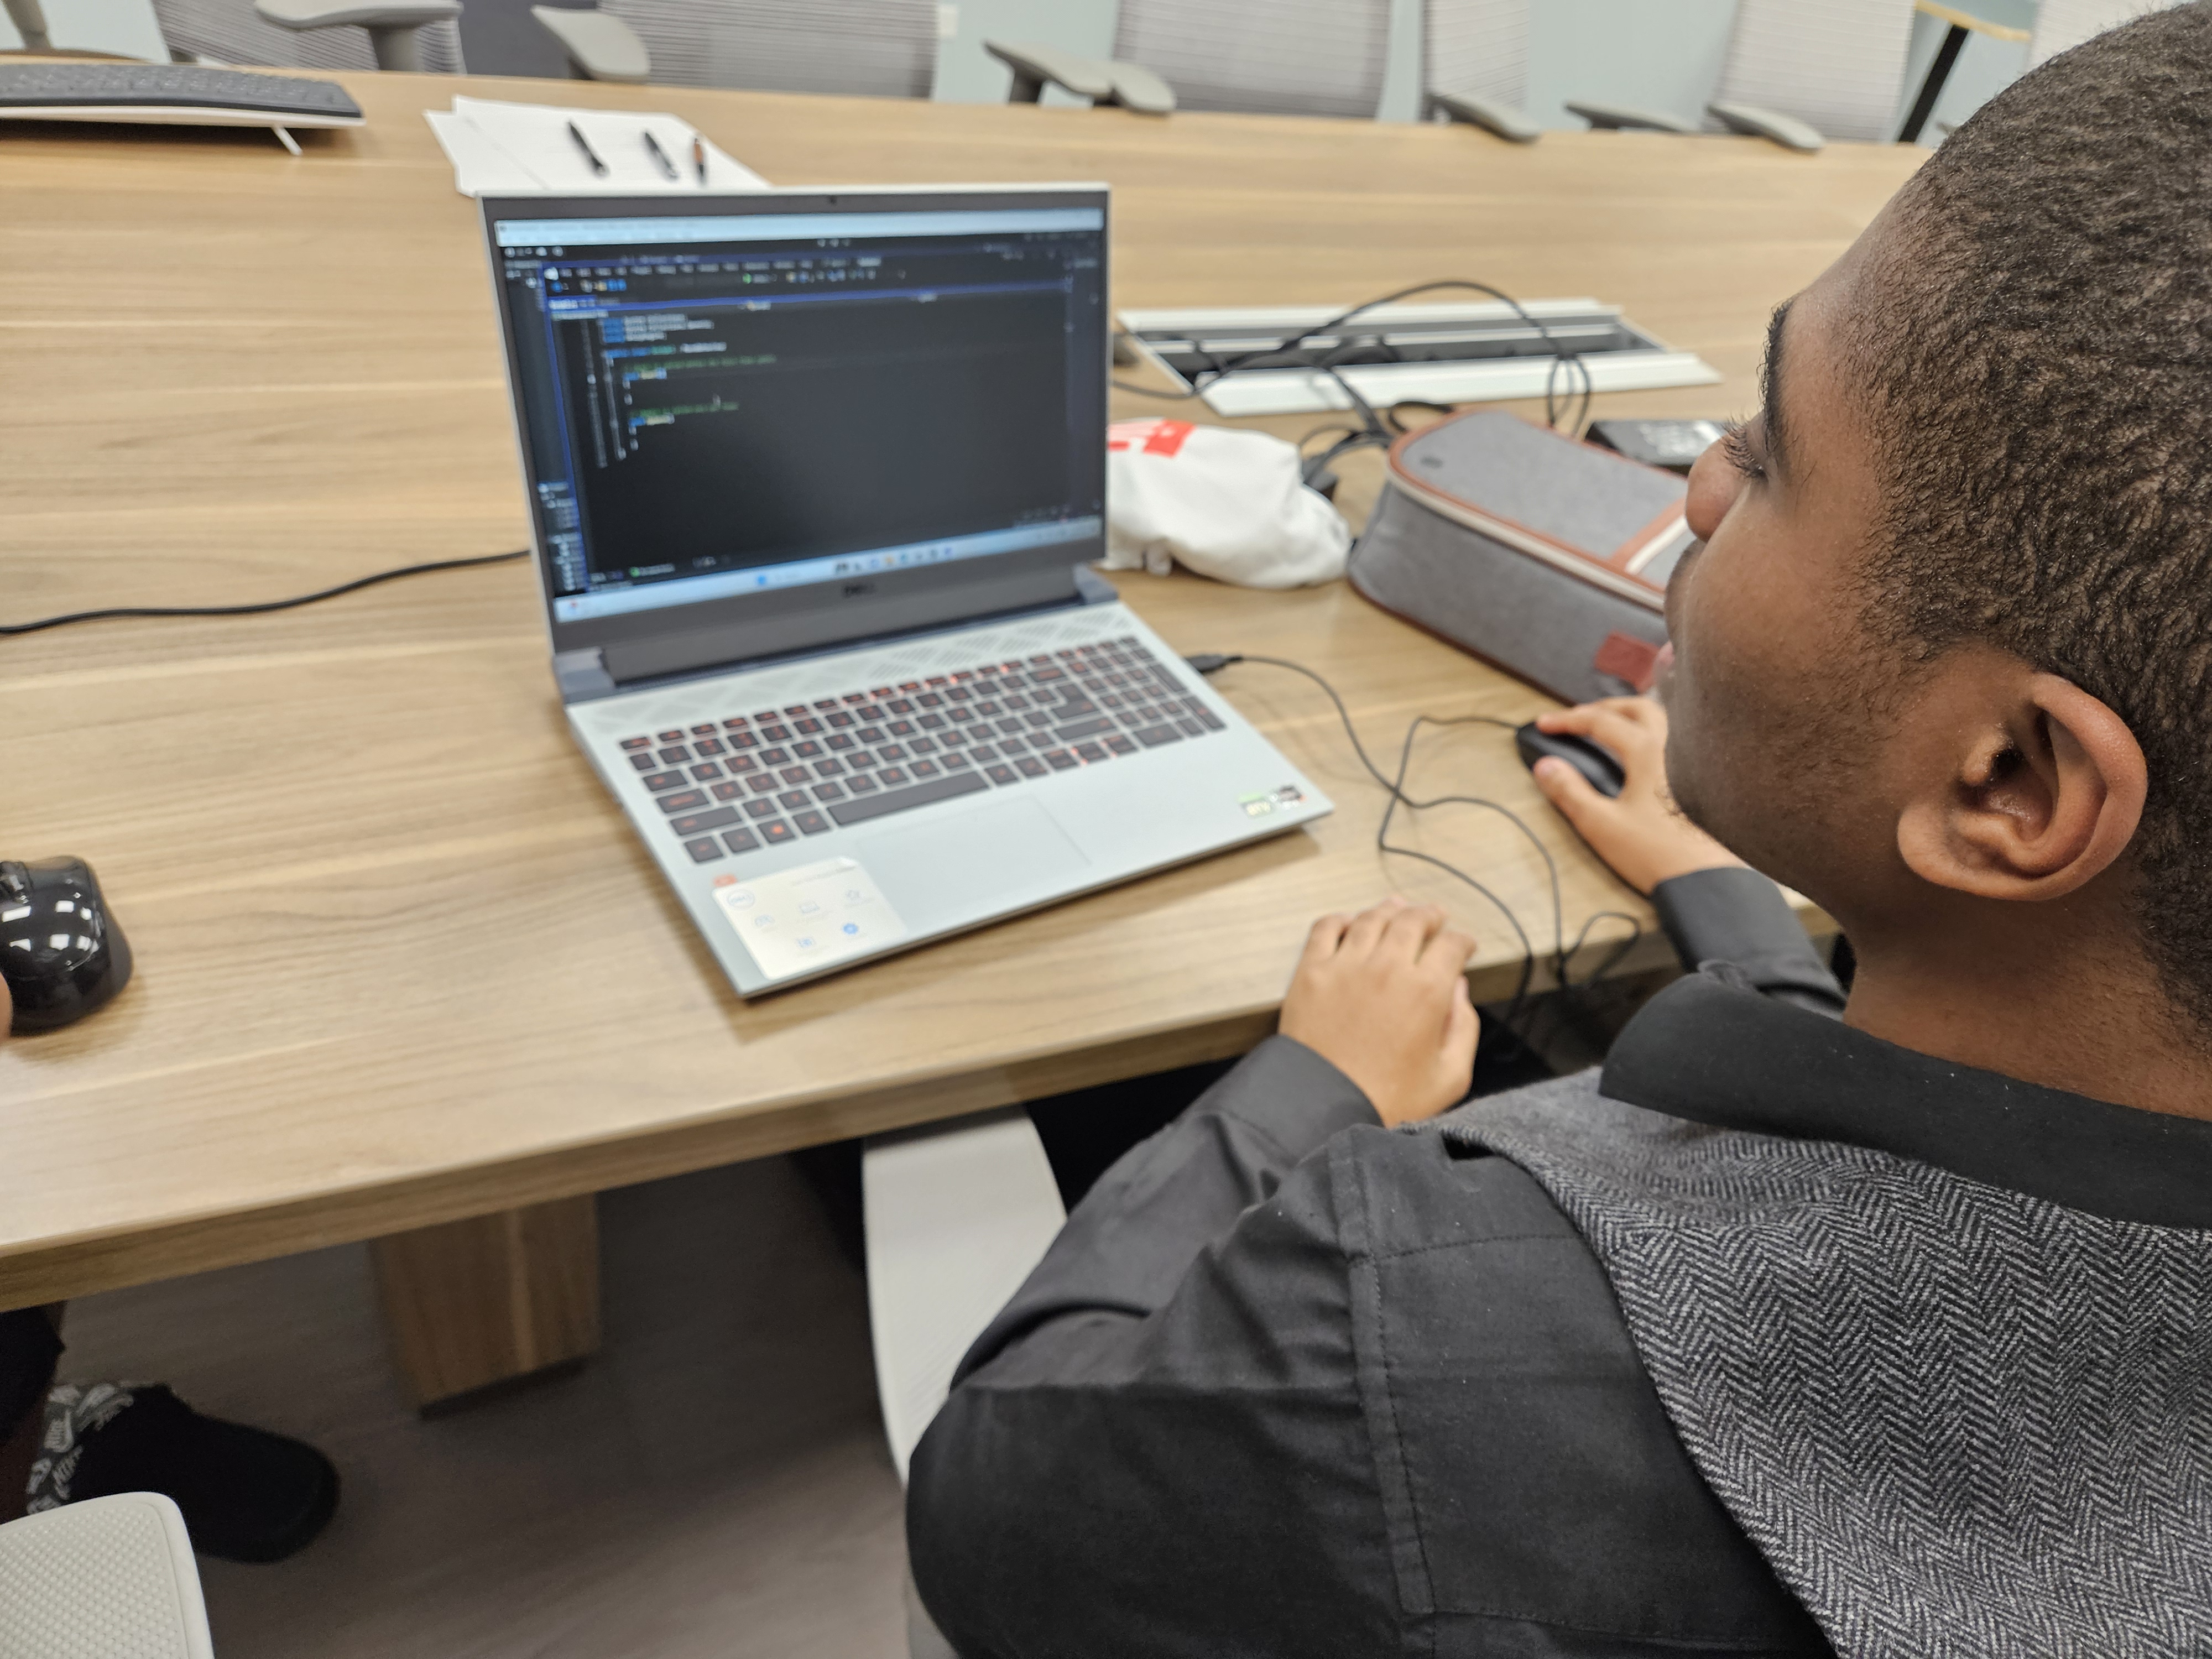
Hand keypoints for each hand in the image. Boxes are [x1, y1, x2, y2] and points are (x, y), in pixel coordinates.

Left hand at [1279, 898, 1479, 1126]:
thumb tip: (1459, 987)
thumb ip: (1464, 1027)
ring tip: (1397, 907)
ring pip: (1372, 918)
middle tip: (1435, 916)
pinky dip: (1341, 919)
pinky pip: (1326, 928)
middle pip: (1413, 920)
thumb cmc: (1388, 1101)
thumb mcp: (1450, 1076)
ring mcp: (1345, 967)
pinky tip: (1349, 922)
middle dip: (1430, 915)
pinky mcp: (1310, 973)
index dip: (1463, 941)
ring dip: (1390, 910)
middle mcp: (1387, 969)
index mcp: (1427, 992)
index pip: (1452, 944)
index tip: (1464, 945)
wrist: (1324, 1110)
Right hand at [1531, 697, 1744, 895]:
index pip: (1600, 722)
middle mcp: (1675, 746)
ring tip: (1613, 730)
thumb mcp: (1602, 825)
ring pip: (1664, 721)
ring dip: (1633, 718)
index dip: (1567, 720)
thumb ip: (1570, 792)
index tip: (1545, 724)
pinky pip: (1679, 741)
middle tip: (1579, 719)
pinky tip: (1648, 758)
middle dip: (1604, 708)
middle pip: (1637, 709)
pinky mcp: (1705, 780)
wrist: (1707, 879)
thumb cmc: (1657, 854)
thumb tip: (1545, 766)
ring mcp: (1695, 761)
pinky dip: (1656, 737)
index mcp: (1647, 751)